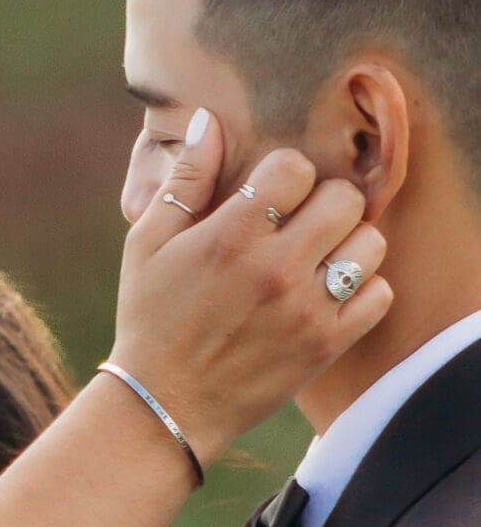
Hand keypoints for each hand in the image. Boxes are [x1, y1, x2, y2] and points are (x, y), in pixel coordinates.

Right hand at [111, 110, 388, 465]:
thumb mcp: (147, 244)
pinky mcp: (325, 345)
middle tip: (301, 223)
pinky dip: (362, 289)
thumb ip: (185, 179)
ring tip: (318, 257)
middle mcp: (273, 269)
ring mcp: (304, 309)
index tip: (269, 195)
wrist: (162, 405)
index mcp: (229, 237)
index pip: (294, 167)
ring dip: (348, 244)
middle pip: (344, 198)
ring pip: (370, 243)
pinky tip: (329, 292)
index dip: (283, 174)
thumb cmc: (151, 318)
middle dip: (324, 202)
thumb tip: (209, 120)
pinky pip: (379, 295)